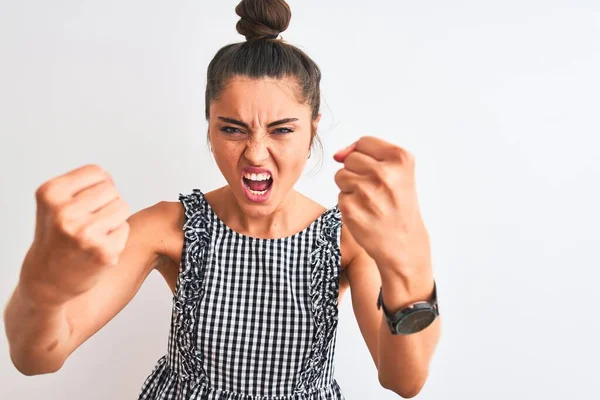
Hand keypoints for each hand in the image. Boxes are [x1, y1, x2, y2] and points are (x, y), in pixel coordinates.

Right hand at [20, 164, 130, 305]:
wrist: (47, 279)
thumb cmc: (57, 236)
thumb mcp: (56, 202)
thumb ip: (82, 184)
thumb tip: (110, 179)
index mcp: (51, 193)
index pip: (97, 172)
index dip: (96, 186)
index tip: (83, 204)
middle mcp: (65, 212)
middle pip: (112, 189)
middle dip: (105, 203)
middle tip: (87, 223)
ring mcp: (84, 233)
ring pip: (122, 206)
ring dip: (113, 219)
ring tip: (93, 233)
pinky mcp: (103, 251)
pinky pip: (124, 228)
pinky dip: (116, 237)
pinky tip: (97, 248)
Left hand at [333, 136, 430, 275]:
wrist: (404, 243)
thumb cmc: (399, 206)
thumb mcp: (399, 172)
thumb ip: (370, 154)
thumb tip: (337, 154)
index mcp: (401, 159)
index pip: (364, 142)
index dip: (365, 156)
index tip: (377, 173)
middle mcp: (384, 173)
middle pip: (350, 159)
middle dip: (357, 173)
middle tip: (375, 191)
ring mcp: (366, 191)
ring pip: (340, 176)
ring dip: (350, 188)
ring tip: (370, 201)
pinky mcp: (350, 208)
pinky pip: (339, 195)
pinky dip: (348, 204)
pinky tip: (365, 213)